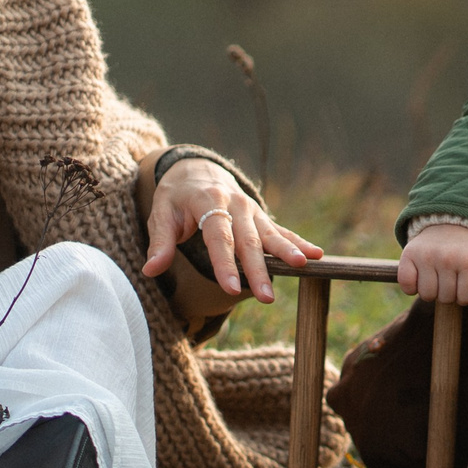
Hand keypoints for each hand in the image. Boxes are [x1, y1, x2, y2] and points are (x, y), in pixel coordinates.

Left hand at [141, 157, 318, 303]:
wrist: (196, 169)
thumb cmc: (176, 197)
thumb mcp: (160, 213)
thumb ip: (159, 242)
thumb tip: (150, 270)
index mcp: (208, 202)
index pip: (218, 237)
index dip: (224, 263)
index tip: (231, 288)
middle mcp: (235, 204)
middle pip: (248, 241)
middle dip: (258, 270)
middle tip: (267, 297)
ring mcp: (252, 210)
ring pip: (270, 235)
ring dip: (287, 253)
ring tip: (303, 268)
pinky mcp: (261, 217)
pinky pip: (281, 230)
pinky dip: (298, 243)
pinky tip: (316, 255)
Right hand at [398, 222, 467, 304]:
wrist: (446, 223)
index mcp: (467, 260)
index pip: (465, 298)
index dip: (466, 295)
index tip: (465, 284)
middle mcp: (445, 258)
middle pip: (446, 298)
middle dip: (450, 293)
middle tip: (451, 279)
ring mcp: (425, 257)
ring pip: (427, 295)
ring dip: (432, 291)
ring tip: (437, 278)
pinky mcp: (407, 255)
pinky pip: (406, 285)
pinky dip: (412, 287)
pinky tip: (420, 278)